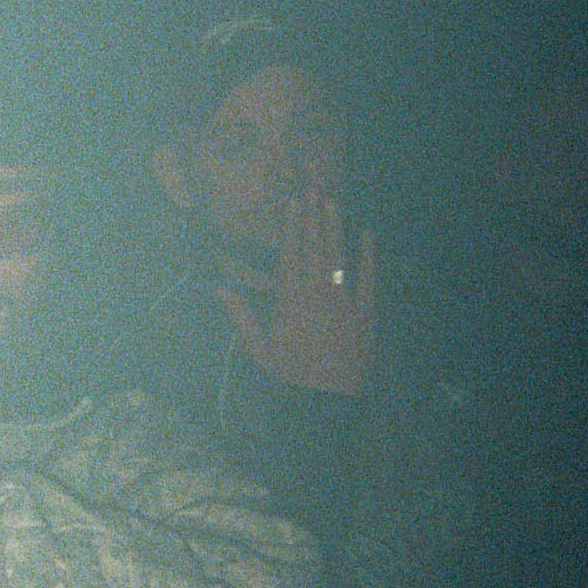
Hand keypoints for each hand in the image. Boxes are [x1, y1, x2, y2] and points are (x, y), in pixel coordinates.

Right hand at [217, 191, 376, 395]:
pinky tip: (367, 233)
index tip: (292, 203)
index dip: (291, 226)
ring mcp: (344, 302)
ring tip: (332, 202)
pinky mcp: (366, 312)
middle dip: (313, 217)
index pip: (290, 255)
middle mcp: (317, 295)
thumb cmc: (290, 375)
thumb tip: (218, 288)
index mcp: (290, 302)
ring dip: (335, 228)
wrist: (326, 398)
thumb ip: (240, 314)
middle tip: (313, 188)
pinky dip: (368, 254)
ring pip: (339, 257)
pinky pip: (369, 278)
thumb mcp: (258, 347)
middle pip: (314, 248)